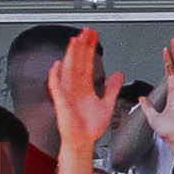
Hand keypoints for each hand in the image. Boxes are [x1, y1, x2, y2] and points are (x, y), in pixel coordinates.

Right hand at [44, 29, 119, 155]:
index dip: (90, 50)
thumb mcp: (107, 104)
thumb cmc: (91, 127)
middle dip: (81, 47)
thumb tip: (119, 74)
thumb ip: (112, 88)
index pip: (87, 63)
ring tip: (74, 41)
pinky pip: (56, 86)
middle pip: (77, 62)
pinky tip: (57, 65)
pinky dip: (55, 76)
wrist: (83, 142)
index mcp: (85, 88)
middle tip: (85, 32)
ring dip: (71, 55)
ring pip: (68, 70)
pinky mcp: (61, 102)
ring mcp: (67, 93)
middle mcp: (75, 88)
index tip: (93, 37)